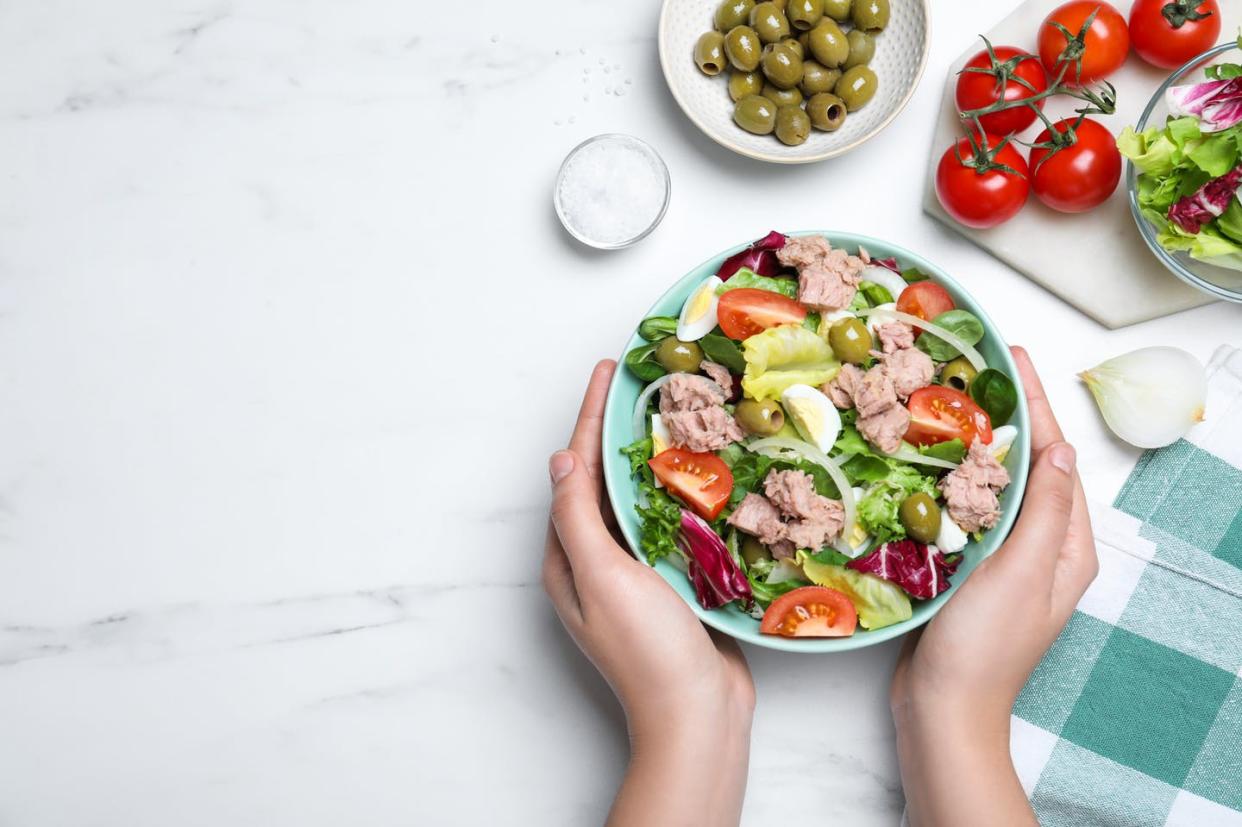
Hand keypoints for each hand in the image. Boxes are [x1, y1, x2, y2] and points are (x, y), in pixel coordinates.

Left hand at [543, 359, 753, 826]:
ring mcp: (634, 574)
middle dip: (619, 431)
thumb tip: (561, 458)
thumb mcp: (602, 576)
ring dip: (652, 457)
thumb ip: (578, 517)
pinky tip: (704, 471)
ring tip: (674, 412)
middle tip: (643, 383)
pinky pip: (672, 524)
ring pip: (639, 500)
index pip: (575, 472)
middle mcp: (596, 562)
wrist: (698, 715)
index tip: (608, 371)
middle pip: (604, 480)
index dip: (590, 418)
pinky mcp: (672, 584)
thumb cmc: (646, 649)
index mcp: (568, 558)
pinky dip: (683, 492)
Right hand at [891, 347, 1097, 826]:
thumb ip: (1043, 511)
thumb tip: (1058, 449)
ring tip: (944, 397)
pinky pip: (963, 509)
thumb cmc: (985, 648)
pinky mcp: (967, 568)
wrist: (942, 709)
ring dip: (973, 441)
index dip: (1034, 404)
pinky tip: (923, 457)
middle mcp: (1040, 548)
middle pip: (1025, 464)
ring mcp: (1003, 558)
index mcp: (1066, 546)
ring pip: (992, 483)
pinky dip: (947, 477)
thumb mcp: (1022, 572)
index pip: (1054, 458)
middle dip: (1003, 414)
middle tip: (973, 365)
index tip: (1010, 357)